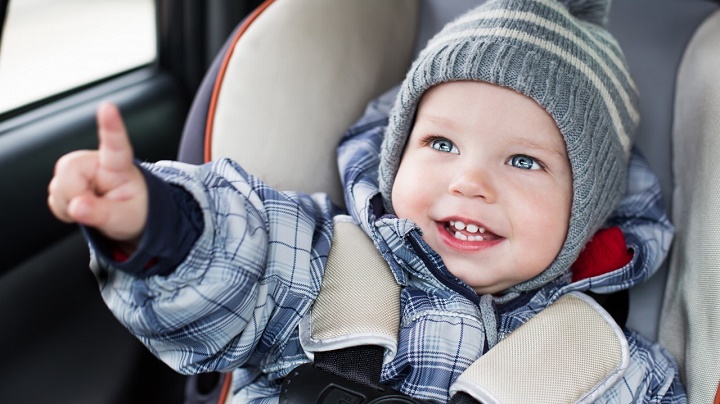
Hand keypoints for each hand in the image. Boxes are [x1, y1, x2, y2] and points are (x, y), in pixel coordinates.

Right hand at [48, 102, 147, 243]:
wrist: (127, 214)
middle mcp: (96, 161)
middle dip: (75, 197)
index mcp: (119, 166)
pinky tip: (80, 207)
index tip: (108, 107)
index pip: (115, 144)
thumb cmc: (131, 210)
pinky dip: (64, 208)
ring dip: (70, 205)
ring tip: (92, 207)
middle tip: (95, 208)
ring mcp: (79, 168)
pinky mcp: (66, 178)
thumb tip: (77, 207)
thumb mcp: (124, 219)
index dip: (111, 126)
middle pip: (68, 171)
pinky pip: (53, 197)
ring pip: (57, 186)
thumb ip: (102, 214)